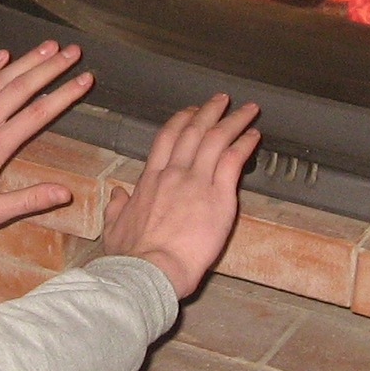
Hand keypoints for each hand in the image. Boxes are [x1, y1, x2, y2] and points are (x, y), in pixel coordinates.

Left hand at [0, 43, 93, 237]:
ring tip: (47, 46)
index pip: (38, 115)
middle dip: (50, 67)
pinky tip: (2, 55)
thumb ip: (29, 200)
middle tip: (73, 51)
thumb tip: (65, 193)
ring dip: (24, 61)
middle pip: (21, 88)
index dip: (65, 95)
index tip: (85, 79)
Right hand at [100, 95, 259, 298]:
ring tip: (246, 109)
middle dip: (208, 112)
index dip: (180, 121)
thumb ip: (117, 206)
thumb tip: (116, 193)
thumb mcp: (114, 227)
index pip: (166, 139)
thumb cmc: (132, 256)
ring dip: (233, 120)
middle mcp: (173, 174)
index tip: (190, 112)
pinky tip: (254, 135)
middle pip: (193, 131)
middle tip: (220, 100)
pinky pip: (233, 160)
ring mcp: (196, 182)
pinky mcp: (219, 196)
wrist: (149, 270)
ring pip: (216, 139)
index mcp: (149, 180)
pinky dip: (245, 144)